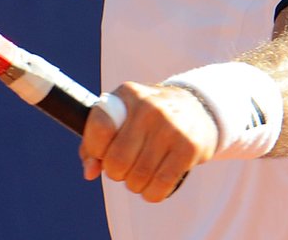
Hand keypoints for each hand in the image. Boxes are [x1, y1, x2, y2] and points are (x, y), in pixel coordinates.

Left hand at [80, 82, 218, 202]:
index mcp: (128, 94)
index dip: (96, 150)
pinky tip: (153, 186)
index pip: (99, 128)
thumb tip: (89, 172)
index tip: (103, 154)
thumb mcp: (122, 115)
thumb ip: (96, 141)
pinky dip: (152, 193)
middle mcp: (148, 107)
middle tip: (124, 169)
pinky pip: (161, 184)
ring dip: (134, 185)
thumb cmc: (149, 117)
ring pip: (138, 176)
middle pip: (117, 160)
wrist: (197, 107)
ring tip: (140, 175)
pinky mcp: (189, 147)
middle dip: (116, 173)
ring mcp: (170, 127)